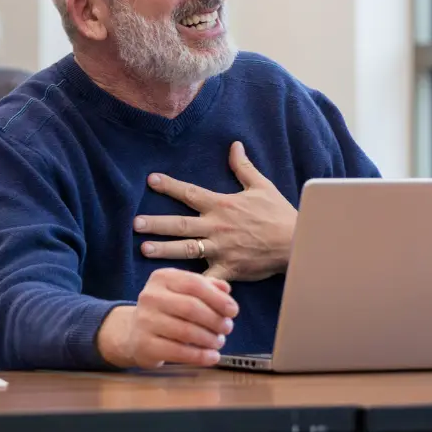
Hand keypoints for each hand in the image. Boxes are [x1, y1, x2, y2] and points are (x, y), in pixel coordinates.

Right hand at [95, 268, 238, 368]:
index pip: (195, 284)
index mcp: (163, 278)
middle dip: (215, 320)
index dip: (218, 298)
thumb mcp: (184, 291)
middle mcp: (150, 296)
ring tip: (219, 342)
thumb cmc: (167, 309)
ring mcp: (144, 321)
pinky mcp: (143, 345)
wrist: (133, 332)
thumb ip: (207, 287)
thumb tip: (226, 291)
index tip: (233, 311)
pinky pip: (178, 352)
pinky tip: (212, 357)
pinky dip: (199, 356)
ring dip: (209, 339)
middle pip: (191, 307)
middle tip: (228, 328)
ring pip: (186, 331)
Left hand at [135, 141, 296, 281]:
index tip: (150, 180)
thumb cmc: (278, 213)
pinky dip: (193, 283)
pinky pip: (207, 278)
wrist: (296, 241)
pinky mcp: (228, 269)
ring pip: (187, 249)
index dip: (169, 186)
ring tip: (143, 249)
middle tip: (134, 223)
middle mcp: (217, 226)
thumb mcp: (261, 185)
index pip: (190, 193)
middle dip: (156, 223)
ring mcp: (221, 249)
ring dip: (164, 249)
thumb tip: (234, 145)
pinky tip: (175, 286)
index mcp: (222, 205)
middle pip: (180, 224)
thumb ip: (243, 167)